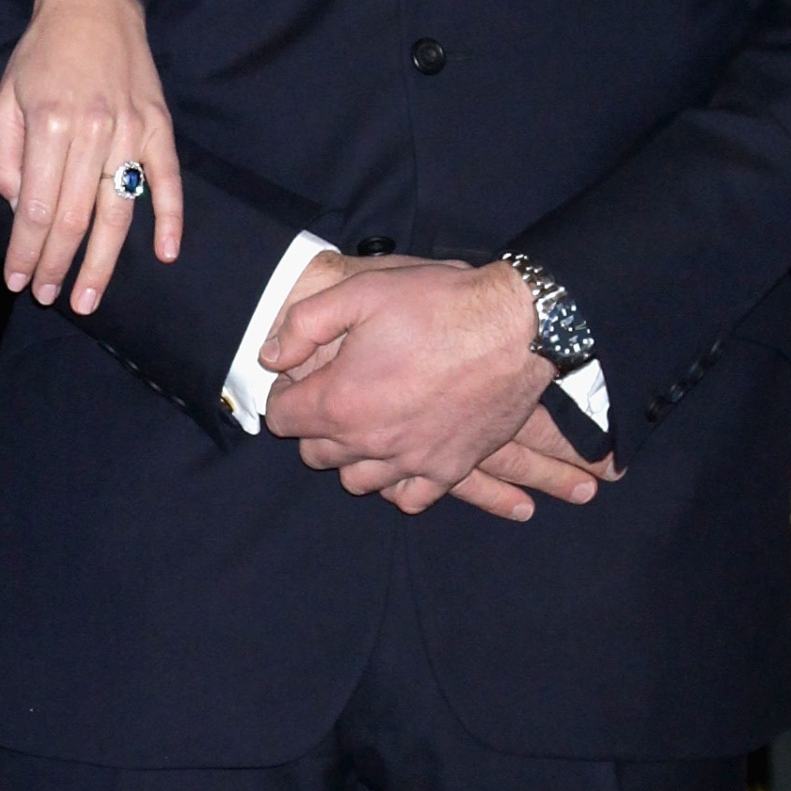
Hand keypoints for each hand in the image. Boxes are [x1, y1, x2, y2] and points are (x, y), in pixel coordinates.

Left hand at [0, 0, 183, 313]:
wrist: (92, 6)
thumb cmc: (41, 55)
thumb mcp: (4, 99)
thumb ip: (6, 157)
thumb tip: (19, 209)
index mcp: (49, 123)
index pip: (37, 207)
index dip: (26, 250)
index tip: (17, 280)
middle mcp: (93, 130)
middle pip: (76, 218)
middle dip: (59, 266)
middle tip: (48, 297)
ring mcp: (131, 130)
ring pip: (118, 211)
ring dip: (103, 261)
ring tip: (89, 297)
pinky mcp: (159, 126)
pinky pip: (168, 180)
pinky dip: (170, 219)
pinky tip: (164, 255)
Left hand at [260, 254, 612, 518]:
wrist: (519, 327)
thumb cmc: (440, 304)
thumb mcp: (362, 292)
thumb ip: (304, 325)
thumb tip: (272, 358)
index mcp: (340, 401)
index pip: (282, 418)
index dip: (286, 393)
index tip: (302, 377)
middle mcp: (371, 442)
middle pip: (315, 454)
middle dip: (315, 426)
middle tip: (336, 394)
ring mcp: (412, 461)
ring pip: (357, 481)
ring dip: (352, 457)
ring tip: (366, 425)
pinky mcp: (450, 468)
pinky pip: (409, 498)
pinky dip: (396, 484)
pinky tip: (399, 457)